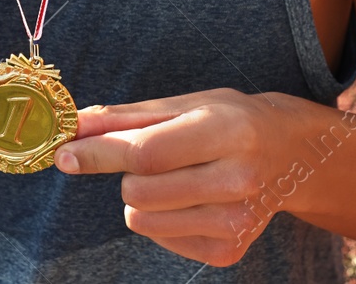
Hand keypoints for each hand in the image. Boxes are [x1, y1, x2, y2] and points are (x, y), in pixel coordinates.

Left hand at [53, 89, 296, 266]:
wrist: (291, 155)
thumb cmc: (228, 120)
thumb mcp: (182, 104)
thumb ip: (122, 118)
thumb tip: (71, 127)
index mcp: (227, 131)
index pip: (147, 153)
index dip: (99, 154)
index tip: (65, 154)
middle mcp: (238, 180)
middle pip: (140, 192)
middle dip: (129, 174)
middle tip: (155, 157)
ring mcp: (238, 222)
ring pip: (144, 221)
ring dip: (142, 199)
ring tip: (175, 178)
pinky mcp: (231, 250)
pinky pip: (160, 240)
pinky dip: (161, 220)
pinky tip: (190, 200)